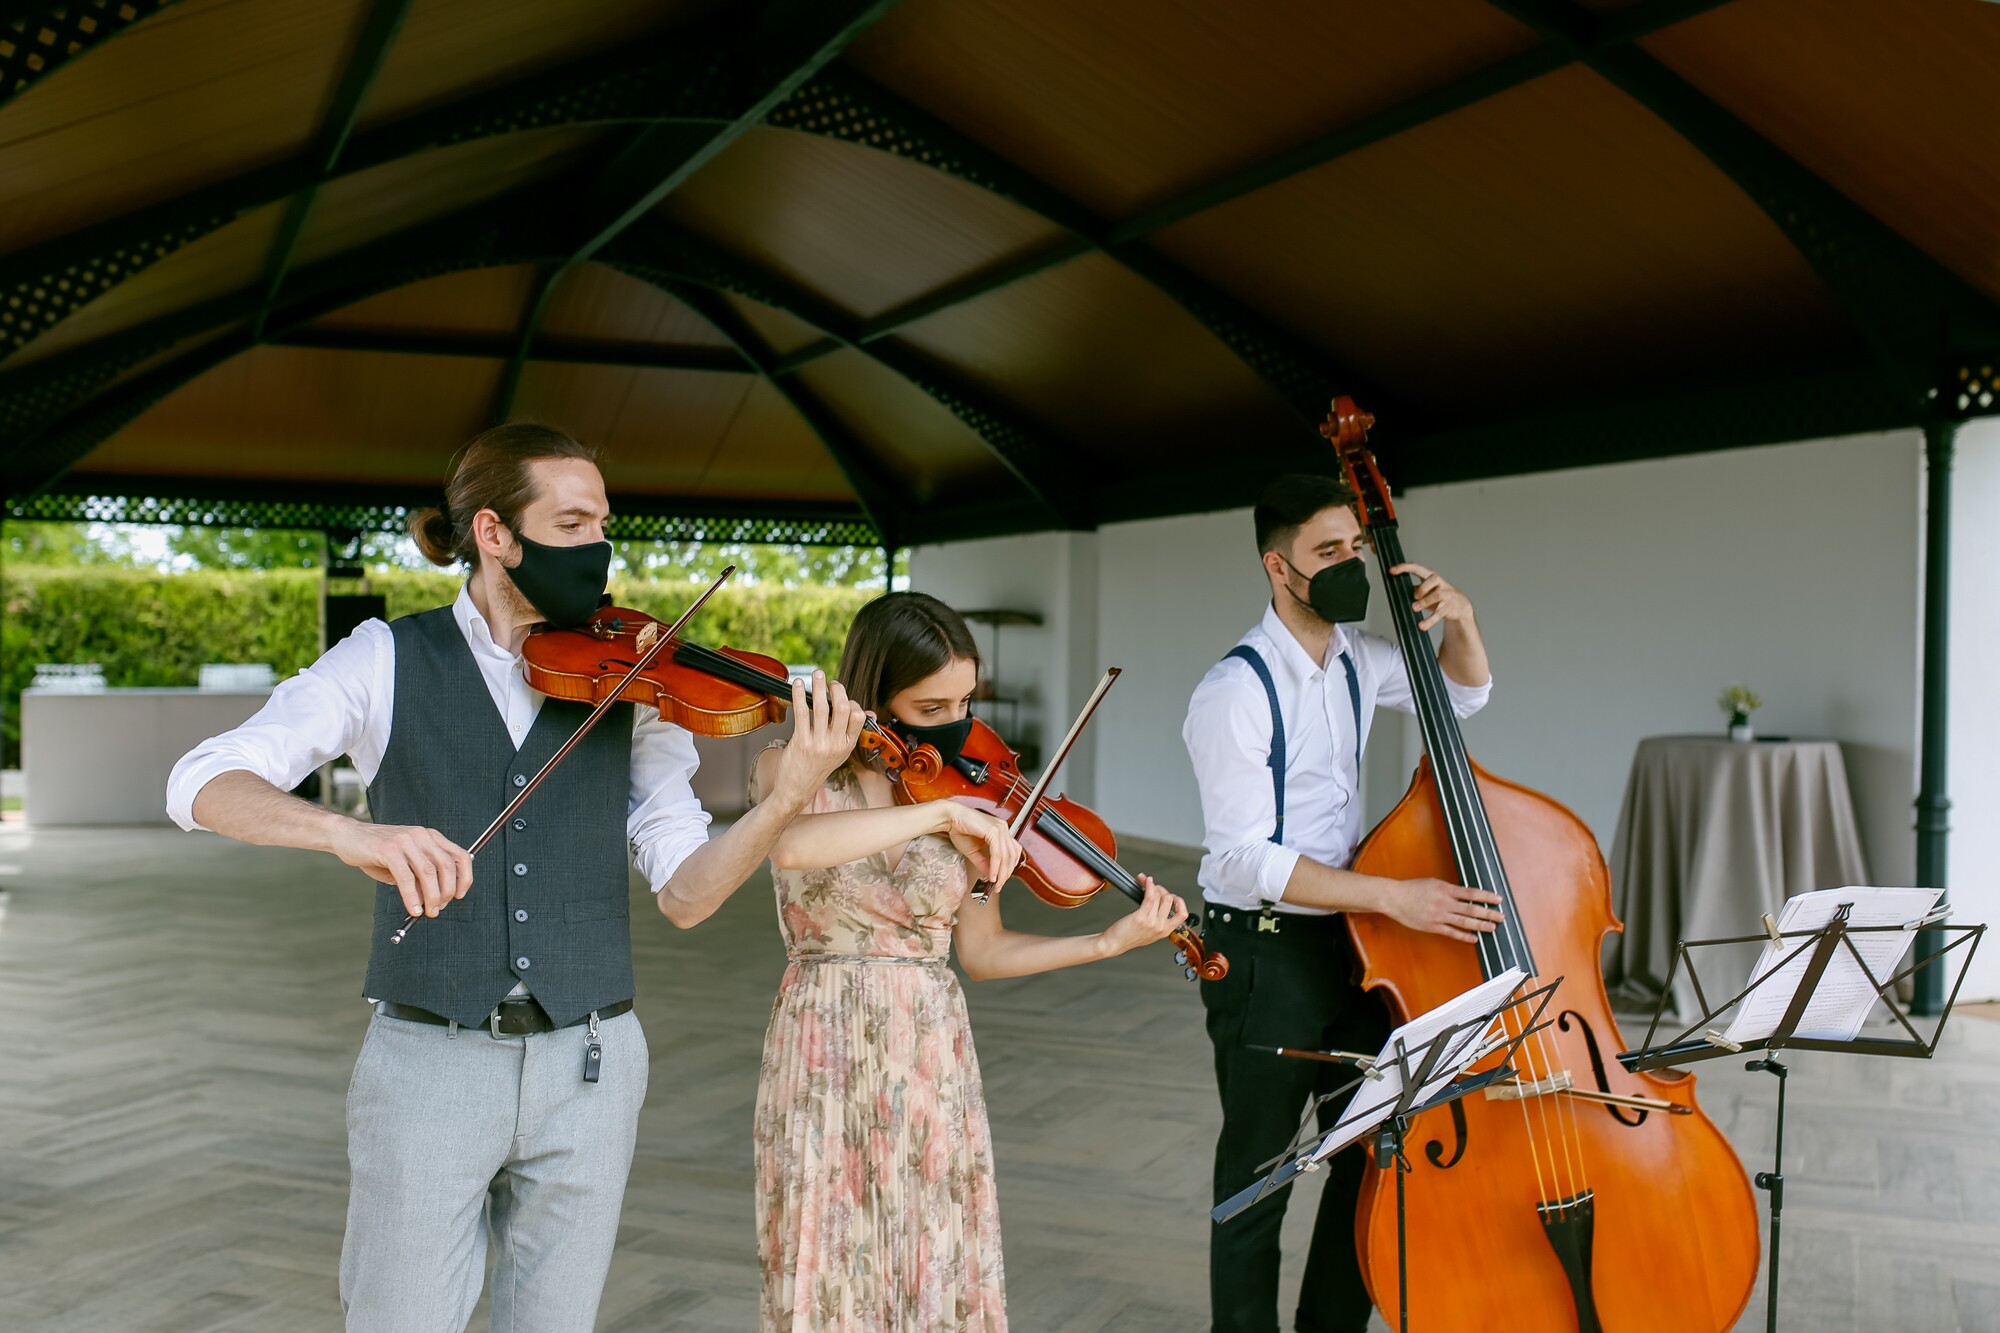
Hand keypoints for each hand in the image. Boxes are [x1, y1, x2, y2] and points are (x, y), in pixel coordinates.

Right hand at [331, 821, 473, 918]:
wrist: (347, 836)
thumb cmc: (378, 853)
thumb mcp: (405, 865)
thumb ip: (421, 879)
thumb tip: (435, 903)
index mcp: (430, 836)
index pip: (460, 856)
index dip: (464, 878)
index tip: (460, 896)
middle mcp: (422, 835)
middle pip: (447, 866)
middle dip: (447, 892)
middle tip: (438, 909)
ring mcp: (406, 840)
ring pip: (429, 873)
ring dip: (432, 897)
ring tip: (428, 912)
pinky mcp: (389, 849)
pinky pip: (406, 877)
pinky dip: (412, 897)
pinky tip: (413, 909)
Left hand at [770, 670, 866, 806]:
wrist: (797, 789)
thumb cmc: (817, 768)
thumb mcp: (839, 753)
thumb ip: (850, 732)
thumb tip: (869, 713)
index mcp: (847, 745)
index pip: (858, 716)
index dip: (851, 701)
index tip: (841, 697)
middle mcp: (836, 744)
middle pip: (842, 708)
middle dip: (837, 689)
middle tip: (830, 682)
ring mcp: (819, 744)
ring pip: (822, 707)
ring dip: (818, 686)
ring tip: (816, 674)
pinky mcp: (801, 742)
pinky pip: (802, 713)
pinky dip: (799, 695)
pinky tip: (797, 685)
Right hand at [938, 800, 1023, 886]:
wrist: (950, 818)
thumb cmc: (960, 829)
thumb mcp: (974, 851)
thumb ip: (984, 863)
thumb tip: (991, 875)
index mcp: (1001, 831)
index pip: (1012, 852)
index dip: (1009, 869)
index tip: (1001, 881)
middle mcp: (1003, 829)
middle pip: (1012, 856)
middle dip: (1006, 874)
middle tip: (999, 885)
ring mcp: (1000, 828)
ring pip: (1006, 856)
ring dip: (1001, 872)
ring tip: (995, 882)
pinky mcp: (993, 830)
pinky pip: (997, 853)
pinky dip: (995, 866)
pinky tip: (991, 874)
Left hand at [1098, 875, 1190, 955]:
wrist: (1115, 943)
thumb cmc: (1129, 937)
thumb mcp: (1150, 932)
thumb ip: (1159, 920)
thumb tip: (1160, 900)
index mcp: (1165, 931)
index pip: (1183, 914)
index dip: (1179, 902)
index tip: (1173, 897)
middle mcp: (1161, 927)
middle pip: (1169, 900)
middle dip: (1161, 889)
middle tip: (1154, 888)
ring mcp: (1152, 922)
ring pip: (1159, 896)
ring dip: (1153, 886)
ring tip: (1147, 883)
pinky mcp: (1141, 917)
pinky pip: (1150, 896)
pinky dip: (1148, 885)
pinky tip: (1146, 881)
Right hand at [1378, 876, 1502, 942]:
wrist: (1395, 898)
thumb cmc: (1413, 889)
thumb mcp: (1433, 883)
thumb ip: (1449, 890)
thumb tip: (1466, 895)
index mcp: (1446, 889)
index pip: (1471, 893)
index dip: (1486, 897)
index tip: (1498, 899)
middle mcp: (1445, 903)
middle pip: (1472, 909)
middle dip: (1488, 913)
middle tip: (1501, 916)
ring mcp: (1439, 916)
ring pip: (1464, 921)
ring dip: (1480, 925)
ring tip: (1492, 927)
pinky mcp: (1433, 926)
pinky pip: (1452, 932)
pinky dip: (1464, 936)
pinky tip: (1474, 938)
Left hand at [1390, 562, 1472, 632]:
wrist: (1460, 606)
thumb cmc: (1440, 596)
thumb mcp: (1427, 590)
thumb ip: (1415, 589)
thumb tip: (1398, 590)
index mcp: (1431, 577)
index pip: (1418, 568)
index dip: (1405, 568)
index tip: (1392, 570)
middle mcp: (1440, 584)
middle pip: (1433, 578)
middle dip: (1423, 586)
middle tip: (1415, 595)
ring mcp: (1446, 595)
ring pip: (1437, 595)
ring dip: (1425, 602)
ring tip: (1415, 608)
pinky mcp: (1449, 607)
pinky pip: (1439, 613)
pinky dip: (1430, 620)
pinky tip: (1422, 625)